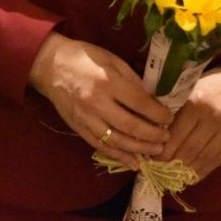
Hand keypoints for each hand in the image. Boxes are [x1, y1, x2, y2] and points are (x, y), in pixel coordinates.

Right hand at [28, 32, 171, 169]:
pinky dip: (118, 156)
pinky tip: (133, 162)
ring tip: (156, 150)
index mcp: (108, 82)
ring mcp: (86, 118)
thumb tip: (153, 100)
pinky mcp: (78, 128)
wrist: (50, 65)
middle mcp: (97, 103)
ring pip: (117, 141)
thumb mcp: (112, 60)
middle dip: (152, 135)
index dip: (158, 113)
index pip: (140, 103)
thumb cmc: (85, 57)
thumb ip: (132, 80)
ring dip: (139, 149)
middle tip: (167, 137)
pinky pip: (100, 146)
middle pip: (130, 126)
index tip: (169, 118)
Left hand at [157, 72, 220, 181]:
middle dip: (173, 165)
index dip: (163, 152)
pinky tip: (193, 175)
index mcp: (198, 103)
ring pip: (204, 158)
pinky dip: (204, 170)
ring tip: (175, 177)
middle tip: (161, 173)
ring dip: (187, 171)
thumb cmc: (210, 86)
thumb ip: (175, 112)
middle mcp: (216, 118)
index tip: (152, 162)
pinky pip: (219, 161)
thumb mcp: (189, 91)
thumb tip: (156, 139)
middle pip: (190, 150)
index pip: (176, 135)